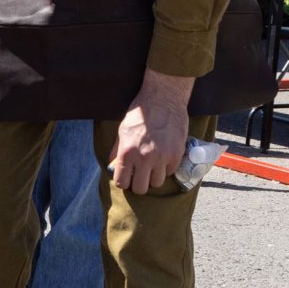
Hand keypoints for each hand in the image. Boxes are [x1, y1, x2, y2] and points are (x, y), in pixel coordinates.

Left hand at [109, 70, 194, 194]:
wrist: (163, 98)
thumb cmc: (141, 112)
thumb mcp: (123, 129)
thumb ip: (117, 150)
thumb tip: (113, 164)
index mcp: (127, 152)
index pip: (122, 183)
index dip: (124, 182)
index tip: (127, 178)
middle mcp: (144, 158)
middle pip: (141, 189)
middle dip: (139, 183)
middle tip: (141, 175)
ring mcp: (162, 158)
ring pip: (157, 183)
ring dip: (154, 176)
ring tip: (153, 165)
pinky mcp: (176, 155)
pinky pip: (170, 172)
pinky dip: (167, 168)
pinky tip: (164, 157)